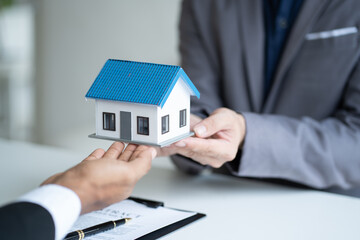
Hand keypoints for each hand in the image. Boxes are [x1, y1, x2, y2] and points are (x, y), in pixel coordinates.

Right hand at [41, 142, 155, 213]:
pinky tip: (101, 151)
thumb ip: (141, 164)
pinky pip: (95, 162)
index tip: (145, 142)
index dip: (143, 152)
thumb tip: (151, 154)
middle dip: (131, 151)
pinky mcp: (84, 174)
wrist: (66, 191)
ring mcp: (97, 177)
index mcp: (125, 182)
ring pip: (110, 162)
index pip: (139, 165)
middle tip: (135, 140)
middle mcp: (112, 181)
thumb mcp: (126, 172)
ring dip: (116, 152)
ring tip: (121, 142)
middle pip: (125, 163)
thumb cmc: (93, 185)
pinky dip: (100, 156)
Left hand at [160, 108, 245, 167]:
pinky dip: (178, 146)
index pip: (207, 147)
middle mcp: (217, 158)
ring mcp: (208, 160)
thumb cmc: (230, 124)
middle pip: (196, 151)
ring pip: (189, 153)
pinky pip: (187, 152)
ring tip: (164, 140)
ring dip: (177, 146)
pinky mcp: (200, 158)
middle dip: (180, 145)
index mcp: (226, 150)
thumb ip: (213, 123)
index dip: (192, 144)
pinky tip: (169, 142)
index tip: (180, 140)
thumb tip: (199, 131)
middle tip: (165, 140)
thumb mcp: (225, 117)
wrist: (232, 130)